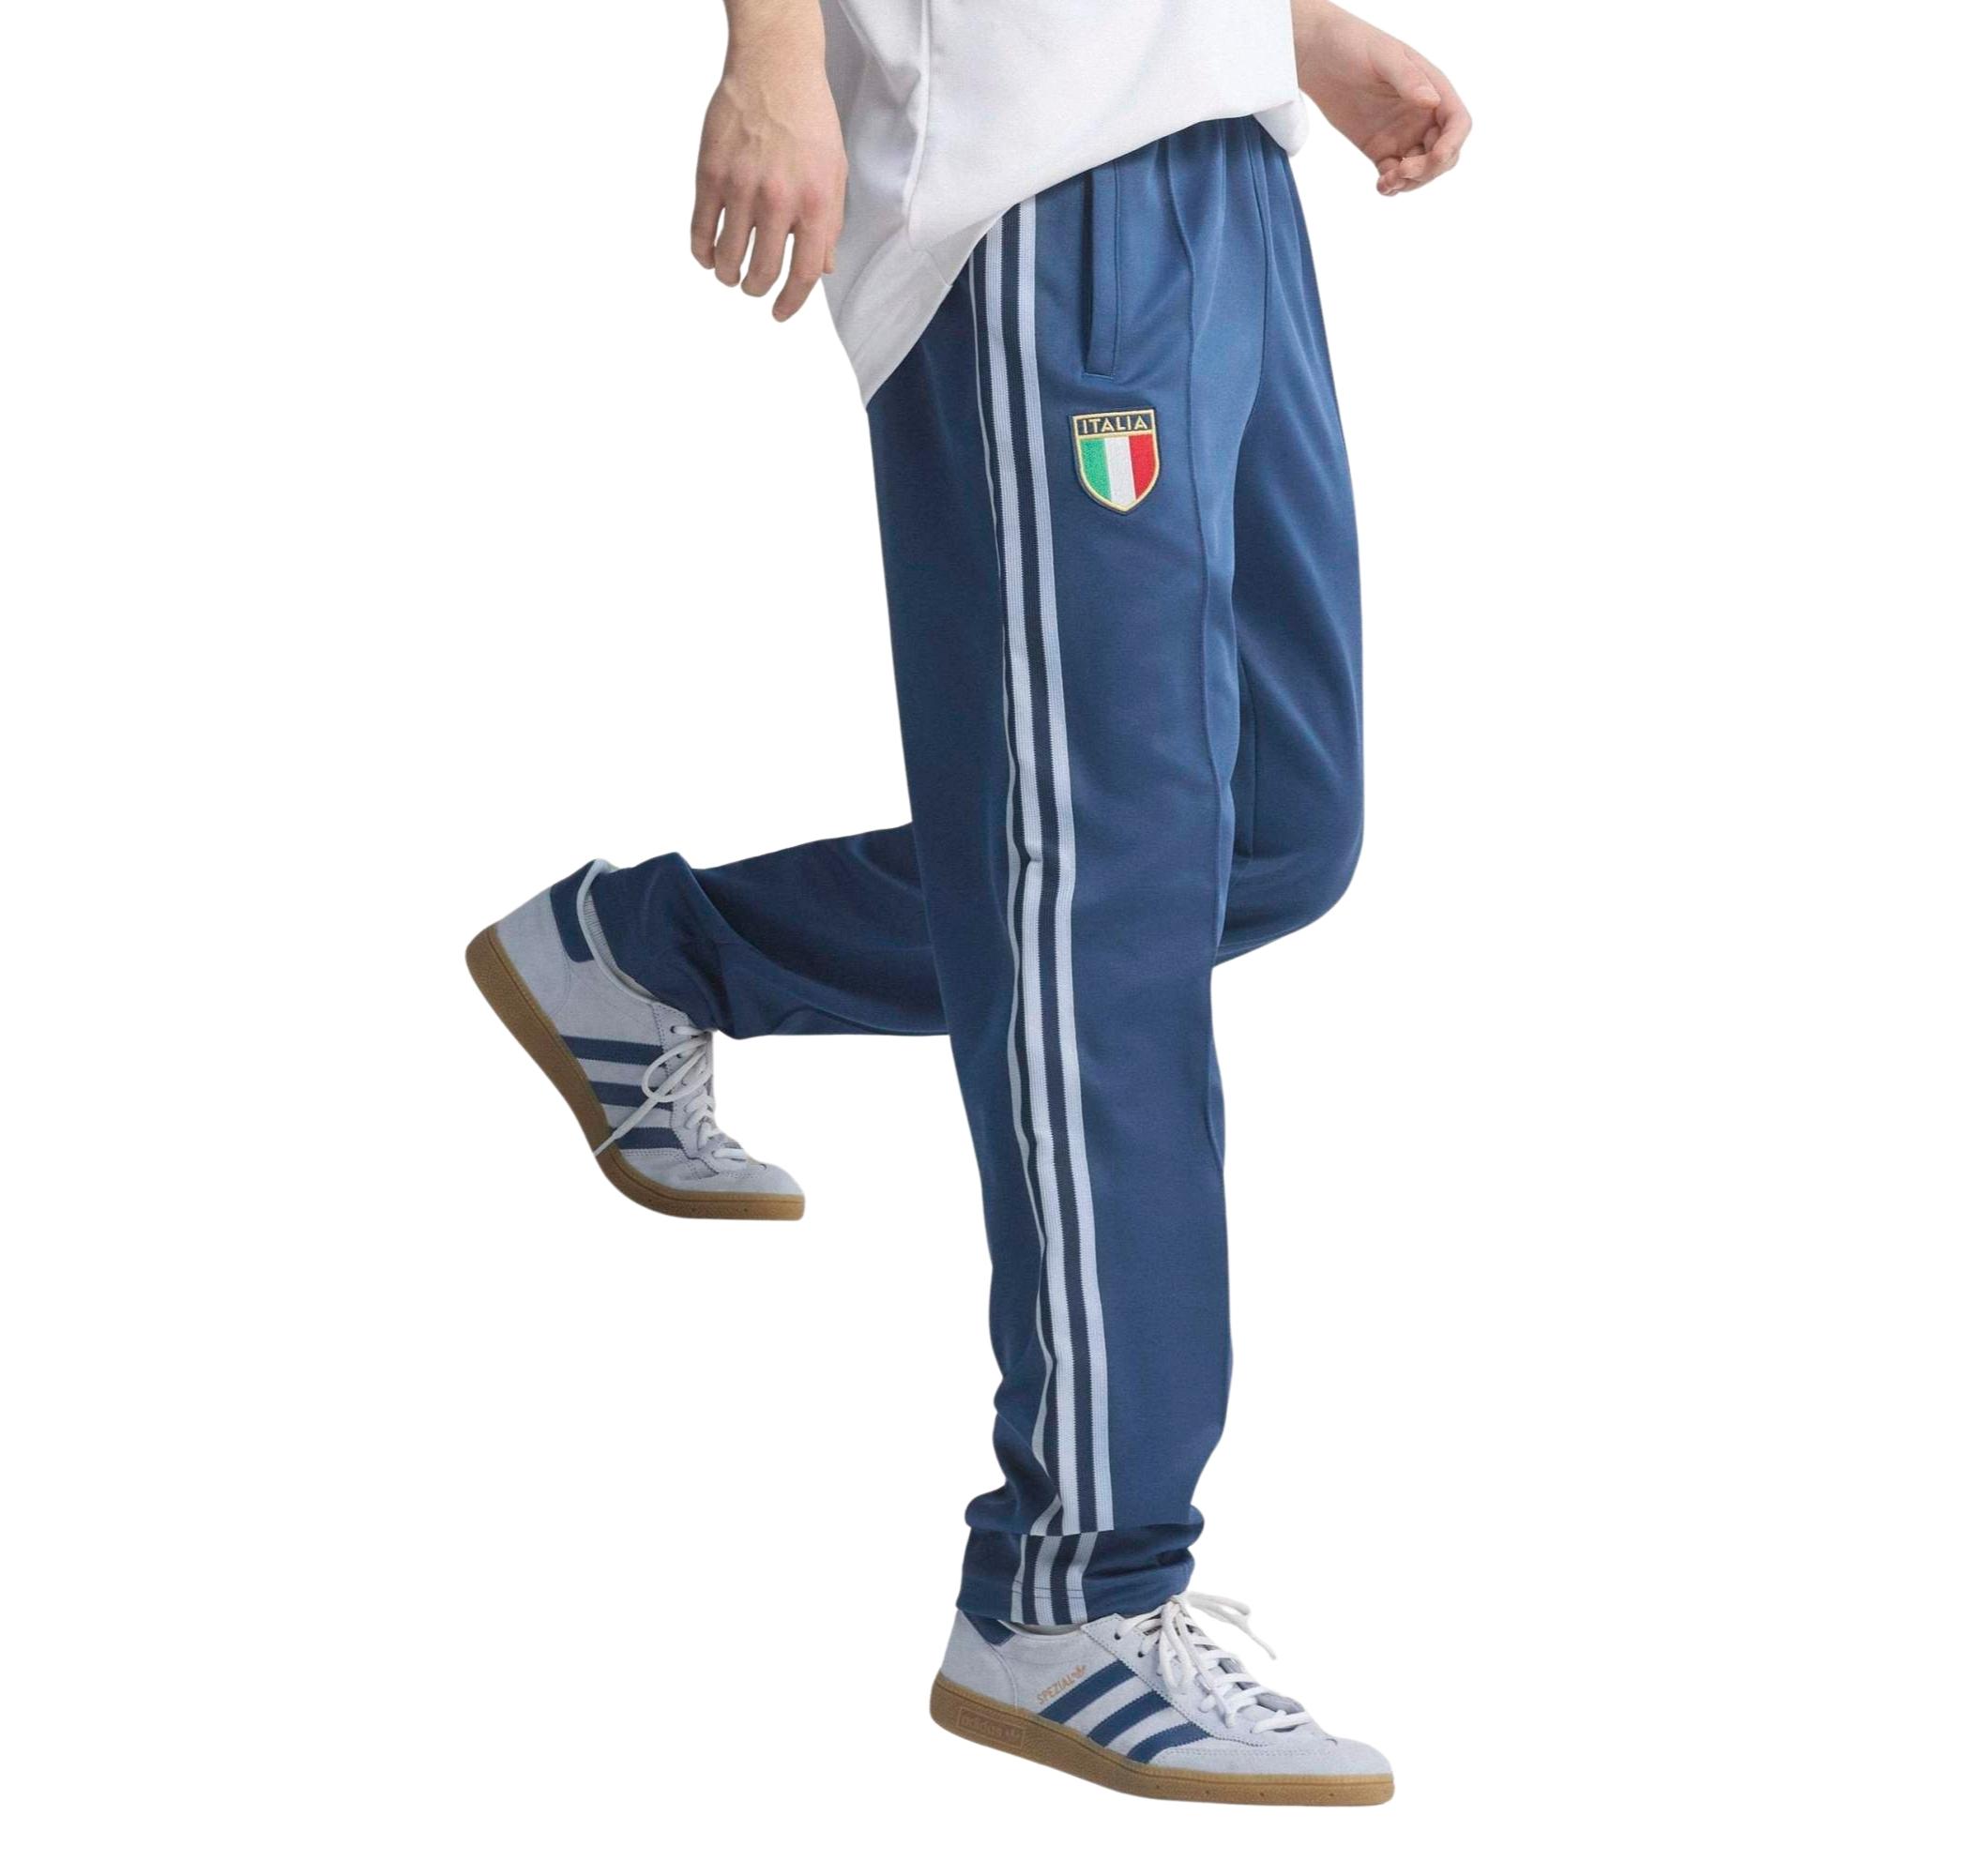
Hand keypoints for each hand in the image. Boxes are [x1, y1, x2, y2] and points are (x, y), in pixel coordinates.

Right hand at [690, 5, 846, 320]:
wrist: (775, 70)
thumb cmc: (810, 120)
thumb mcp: (835, 173)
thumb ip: (829, 224)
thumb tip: (822, 268)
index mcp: (816, 204)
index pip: (803, 274)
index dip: (791, 303)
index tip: (779, 313)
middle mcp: (779, 200)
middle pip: (762, 271)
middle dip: (755, 288)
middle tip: (751, 287)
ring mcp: (741, 187)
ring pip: (728, 256)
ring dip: (727, 274)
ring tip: (729, 272)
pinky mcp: (711, 174)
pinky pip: (700, 229)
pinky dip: (702, 251)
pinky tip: (707, 255)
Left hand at [1293, 1, 1470, 195]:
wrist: (1319, 55)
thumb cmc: (1354, 44)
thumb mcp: (1384, 56)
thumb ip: (1409, 79)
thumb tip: (1432, 101)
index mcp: (1433, 89)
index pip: (1457, 124)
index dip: (1453, 144)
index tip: (1436, 158)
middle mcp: (1423, 115)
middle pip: (1443, 154)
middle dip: (1429, 169)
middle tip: (1403, 172)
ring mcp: (1402, 134)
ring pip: (1421, 170)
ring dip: (1410, 183)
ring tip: (1387, 182)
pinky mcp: (1380, 149)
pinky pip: (1394, 175)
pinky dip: (1392, 186)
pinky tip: (1381, 186)